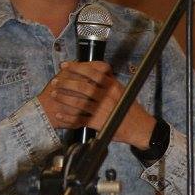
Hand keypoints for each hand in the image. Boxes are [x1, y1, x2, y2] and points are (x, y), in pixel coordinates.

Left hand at [37, 61, 154, 147]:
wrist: (140, 128)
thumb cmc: (130, 109)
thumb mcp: (123, 90)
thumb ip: (110, 81)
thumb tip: (98, 69)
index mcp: (112, 86)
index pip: (92, 72)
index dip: (76, 68)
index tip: (65, 66)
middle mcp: (107, 97)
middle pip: (82, 86)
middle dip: (66, 83)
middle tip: (55, 81)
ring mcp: (103, 111)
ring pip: (78, 102)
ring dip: (63, 98)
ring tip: (54, 95)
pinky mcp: (99, 124)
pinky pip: (80, 120)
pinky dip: (67, 118)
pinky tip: (59, 115)